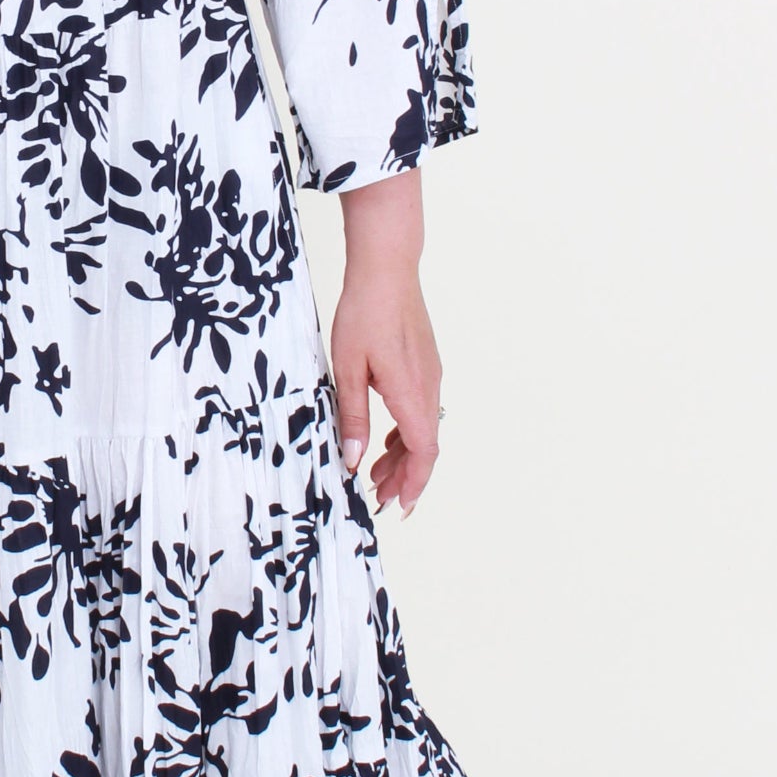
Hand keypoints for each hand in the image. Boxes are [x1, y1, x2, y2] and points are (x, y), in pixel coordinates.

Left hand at [329, 259, 442, 518]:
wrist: (387, 270)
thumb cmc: (364, 314)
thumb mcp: (347, 370)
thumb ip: (352, 417)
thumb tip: (353, 459)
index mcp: (412, 394)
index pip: (424, 452)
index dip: (414, 483)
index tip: (401, 506)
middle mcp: (428, 388)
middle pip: (425, 446)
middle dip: (405, 476)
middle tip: (380, 497)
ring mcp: (429, 375)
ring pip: (423, 428)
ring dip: (404, 454)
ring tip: (376, 472)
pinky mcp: (424, 364)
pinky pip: (421, 409)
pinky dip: (406, 431)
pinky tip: (386, 436)